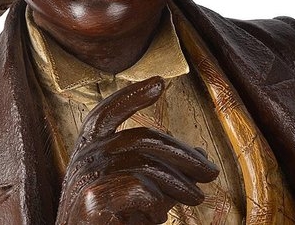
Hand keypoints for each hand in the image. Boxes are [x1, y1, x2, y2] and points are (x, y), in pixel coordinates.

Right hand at [56, 76, 219, 224]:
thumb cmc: (112, 222)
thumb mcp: (138, 191)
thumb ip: (164, 170)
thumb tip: (202, 155)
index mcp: (87, 149)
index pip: (106, 113)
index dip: (131, 97)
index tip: (159, 83)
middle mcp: (84, 156)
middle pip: (143, 140)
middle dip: (182, 154)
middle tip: (210, 172)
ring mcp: (87, 175)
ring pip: (148, 166)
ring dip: (179, 184)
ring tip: (197, 198)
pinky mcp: (93, 198)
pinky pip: (142, 190)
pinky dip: (157, 206)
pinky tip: (156, 218)